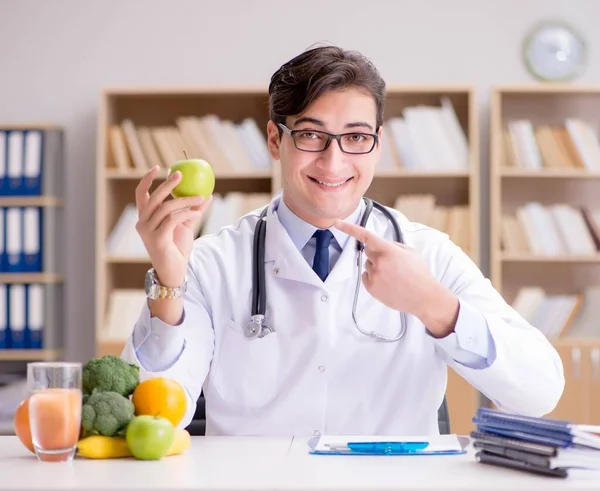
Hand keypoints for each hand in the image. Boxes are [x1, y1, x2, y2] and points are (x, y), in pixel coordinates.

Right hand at [135, 166, 212, 287]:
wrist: (174, 270)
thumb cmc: (177, 248)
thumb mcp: (186, 226)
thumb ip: (193, 210)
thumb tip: (207, 194)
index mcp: (145, 217)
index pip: (141, 194)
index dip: (147, 179)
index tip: (158, 167)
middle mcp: (142, 223)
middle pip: (153, 197)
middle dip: (167, 184)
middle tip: (180, 174)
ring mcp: (148, 231)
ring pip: (166, 207)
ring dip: (185, 200)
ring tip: (200, 198)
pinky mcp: (157, 239)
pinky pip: (173, 219)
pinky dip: (186, 213)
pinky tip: (197, 213)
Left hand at [334, 219, 458, 336]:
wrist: (424, 297)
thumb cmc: (419, 274)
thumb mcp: (410, 252)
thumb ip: (392, 245)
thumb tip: (380, 245)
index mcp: (388, 250)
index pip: (365, 236)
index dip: (349, 228)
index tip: (336, 223)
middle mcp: (378, 262)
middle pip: (368, 252)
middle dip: (377, 255)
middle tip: (393, 264)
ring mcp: (374, 275)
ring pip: (368, 265)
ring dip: (376, 268)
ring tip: (393, 276)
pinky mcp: (371, 288)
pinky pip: (366, 277)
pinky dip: (374, 278)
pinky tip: (388, 283)